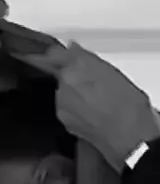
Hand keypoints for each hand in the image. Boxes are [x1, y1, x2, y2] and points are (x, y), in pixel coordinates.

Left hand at [23, 41, 159, 172]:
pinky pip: (64, 108)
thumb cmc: (127, 104)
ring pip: (62, 92)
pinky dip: (73, 109)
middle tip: (90, 85)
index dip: (56, 55)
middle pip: (60, 75)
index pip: (55, 53)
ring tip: (93, 102)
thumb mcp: (112, 72)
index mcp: (80, 64)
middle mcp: (65, 81)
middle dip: (71, 78)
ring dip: (72, 95)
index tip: (55, 55)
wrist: (126, 133)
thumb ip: (88, 59)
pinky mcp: (61, 117)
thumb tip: (74, 50)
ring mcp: (61, 100)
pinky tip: (89, 113)